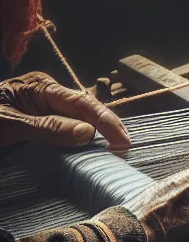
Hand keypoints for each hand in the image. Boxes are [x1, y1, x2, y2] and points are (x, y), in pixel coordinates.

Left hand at [0, 71, 130, 149]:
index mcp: (40, 87)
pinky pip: (66, 134)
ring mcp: (42, 112)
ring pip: (78, 123)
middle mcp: (45, 96)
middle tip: (125, 151)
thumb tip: (87, 133)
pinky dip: (80, 144)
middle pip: (85, 111)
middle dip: (106, 128)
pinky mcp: (38, 128)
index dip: (106, 121)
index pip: (82, 102)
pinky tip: (91, 153)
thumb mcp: (8, 125)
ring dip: (96, 137)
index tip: (123, 142)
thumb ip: (47, 128)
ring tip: (115, 153)